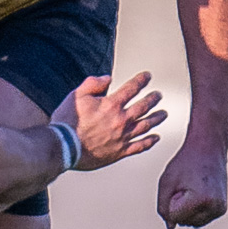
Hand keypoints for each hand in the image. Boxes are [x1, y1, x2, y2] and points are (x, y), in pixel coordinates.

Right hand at [51, 72, 165, 171]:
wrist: (64, 147)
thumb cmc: (67, 121)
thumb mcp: (76, 95)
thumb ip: (92, 84)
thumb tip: (108, 79)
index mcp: (111, 105)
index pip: (131, 88)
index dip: (141, 80)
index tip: (147, 76)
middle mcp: (121, 120)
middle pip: (143, 107)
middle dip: (153, 99)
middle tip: (159, 95)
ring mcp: (122, 137)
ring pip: (146, 126)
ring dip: (156, 119)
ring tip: (163, 114)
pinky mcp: (120, 152)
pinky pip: (140, 146)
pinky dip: (149, 142)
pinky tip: (156, 138)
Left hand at [156, 135, 227, 227]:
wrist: (209, 148)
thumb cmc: (185, 163)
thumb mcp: (166, 182)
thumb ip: (163, 206)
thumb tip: (170, 227)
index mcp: (202, 200)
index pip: (174, 216)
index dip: (170, 200)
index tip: (179, 184)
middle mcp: (215, 207)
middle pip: (182, 221)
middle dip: (178, 206)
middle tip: (186, 184)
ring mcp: (220, 210)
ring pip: (191, 222)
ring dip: (185, 209)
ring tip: (191, 188)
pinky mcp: (222, 210)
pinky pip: (199, 219)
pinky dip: (193, 209)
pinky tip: (197, 192)